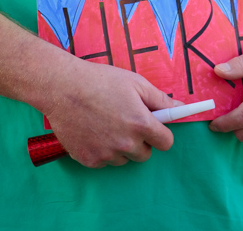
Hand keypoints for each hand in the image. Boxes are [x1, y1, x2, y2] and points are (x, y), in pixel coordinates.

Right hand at [40, 55, 179, 167]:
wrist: (62, 87)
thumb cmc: (100, 81)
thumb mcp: (135, 83)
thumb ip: (161, 100)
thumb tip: (181, 109)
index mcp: (141, 124)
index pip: (165, 142)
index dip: (161, 133)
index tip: (154, 127)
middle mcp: (126, 143)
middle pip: (145, 154)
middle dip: (140, 141)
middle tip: (126, 121)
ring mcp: (106, 154)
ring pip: (123, 158)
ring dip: (120, 147)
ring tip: (105, 123)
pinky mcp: (89, 160)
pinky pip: (104, 161)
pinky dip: (101, 150)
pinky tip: (92, 130)